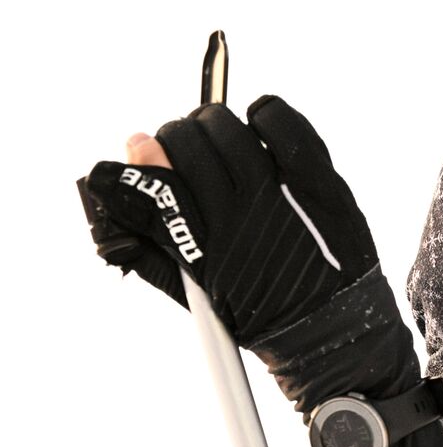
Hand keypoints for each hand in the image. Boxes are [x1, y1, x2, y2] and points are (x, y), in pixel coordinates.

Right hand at [78, 97, 377, 345]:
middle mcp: (240, 215)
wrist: (331, 332)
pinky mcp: (319, 182)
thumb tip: (108, 187)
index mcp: (202, 244)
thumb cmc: (259, 313)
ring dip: (214, 127)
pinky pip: (281, 121)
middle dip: (177, 142)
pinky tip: (260, 127)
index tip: (143, 151)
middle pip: (185, 142)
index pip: (151, 180)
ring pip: (226, 126)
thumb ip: (147, 242)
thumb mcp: (195, 291)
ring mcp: (283, 195)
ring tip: (221, 142)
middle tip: (189, 152)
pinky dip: (265, 114)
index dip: (141, 160)